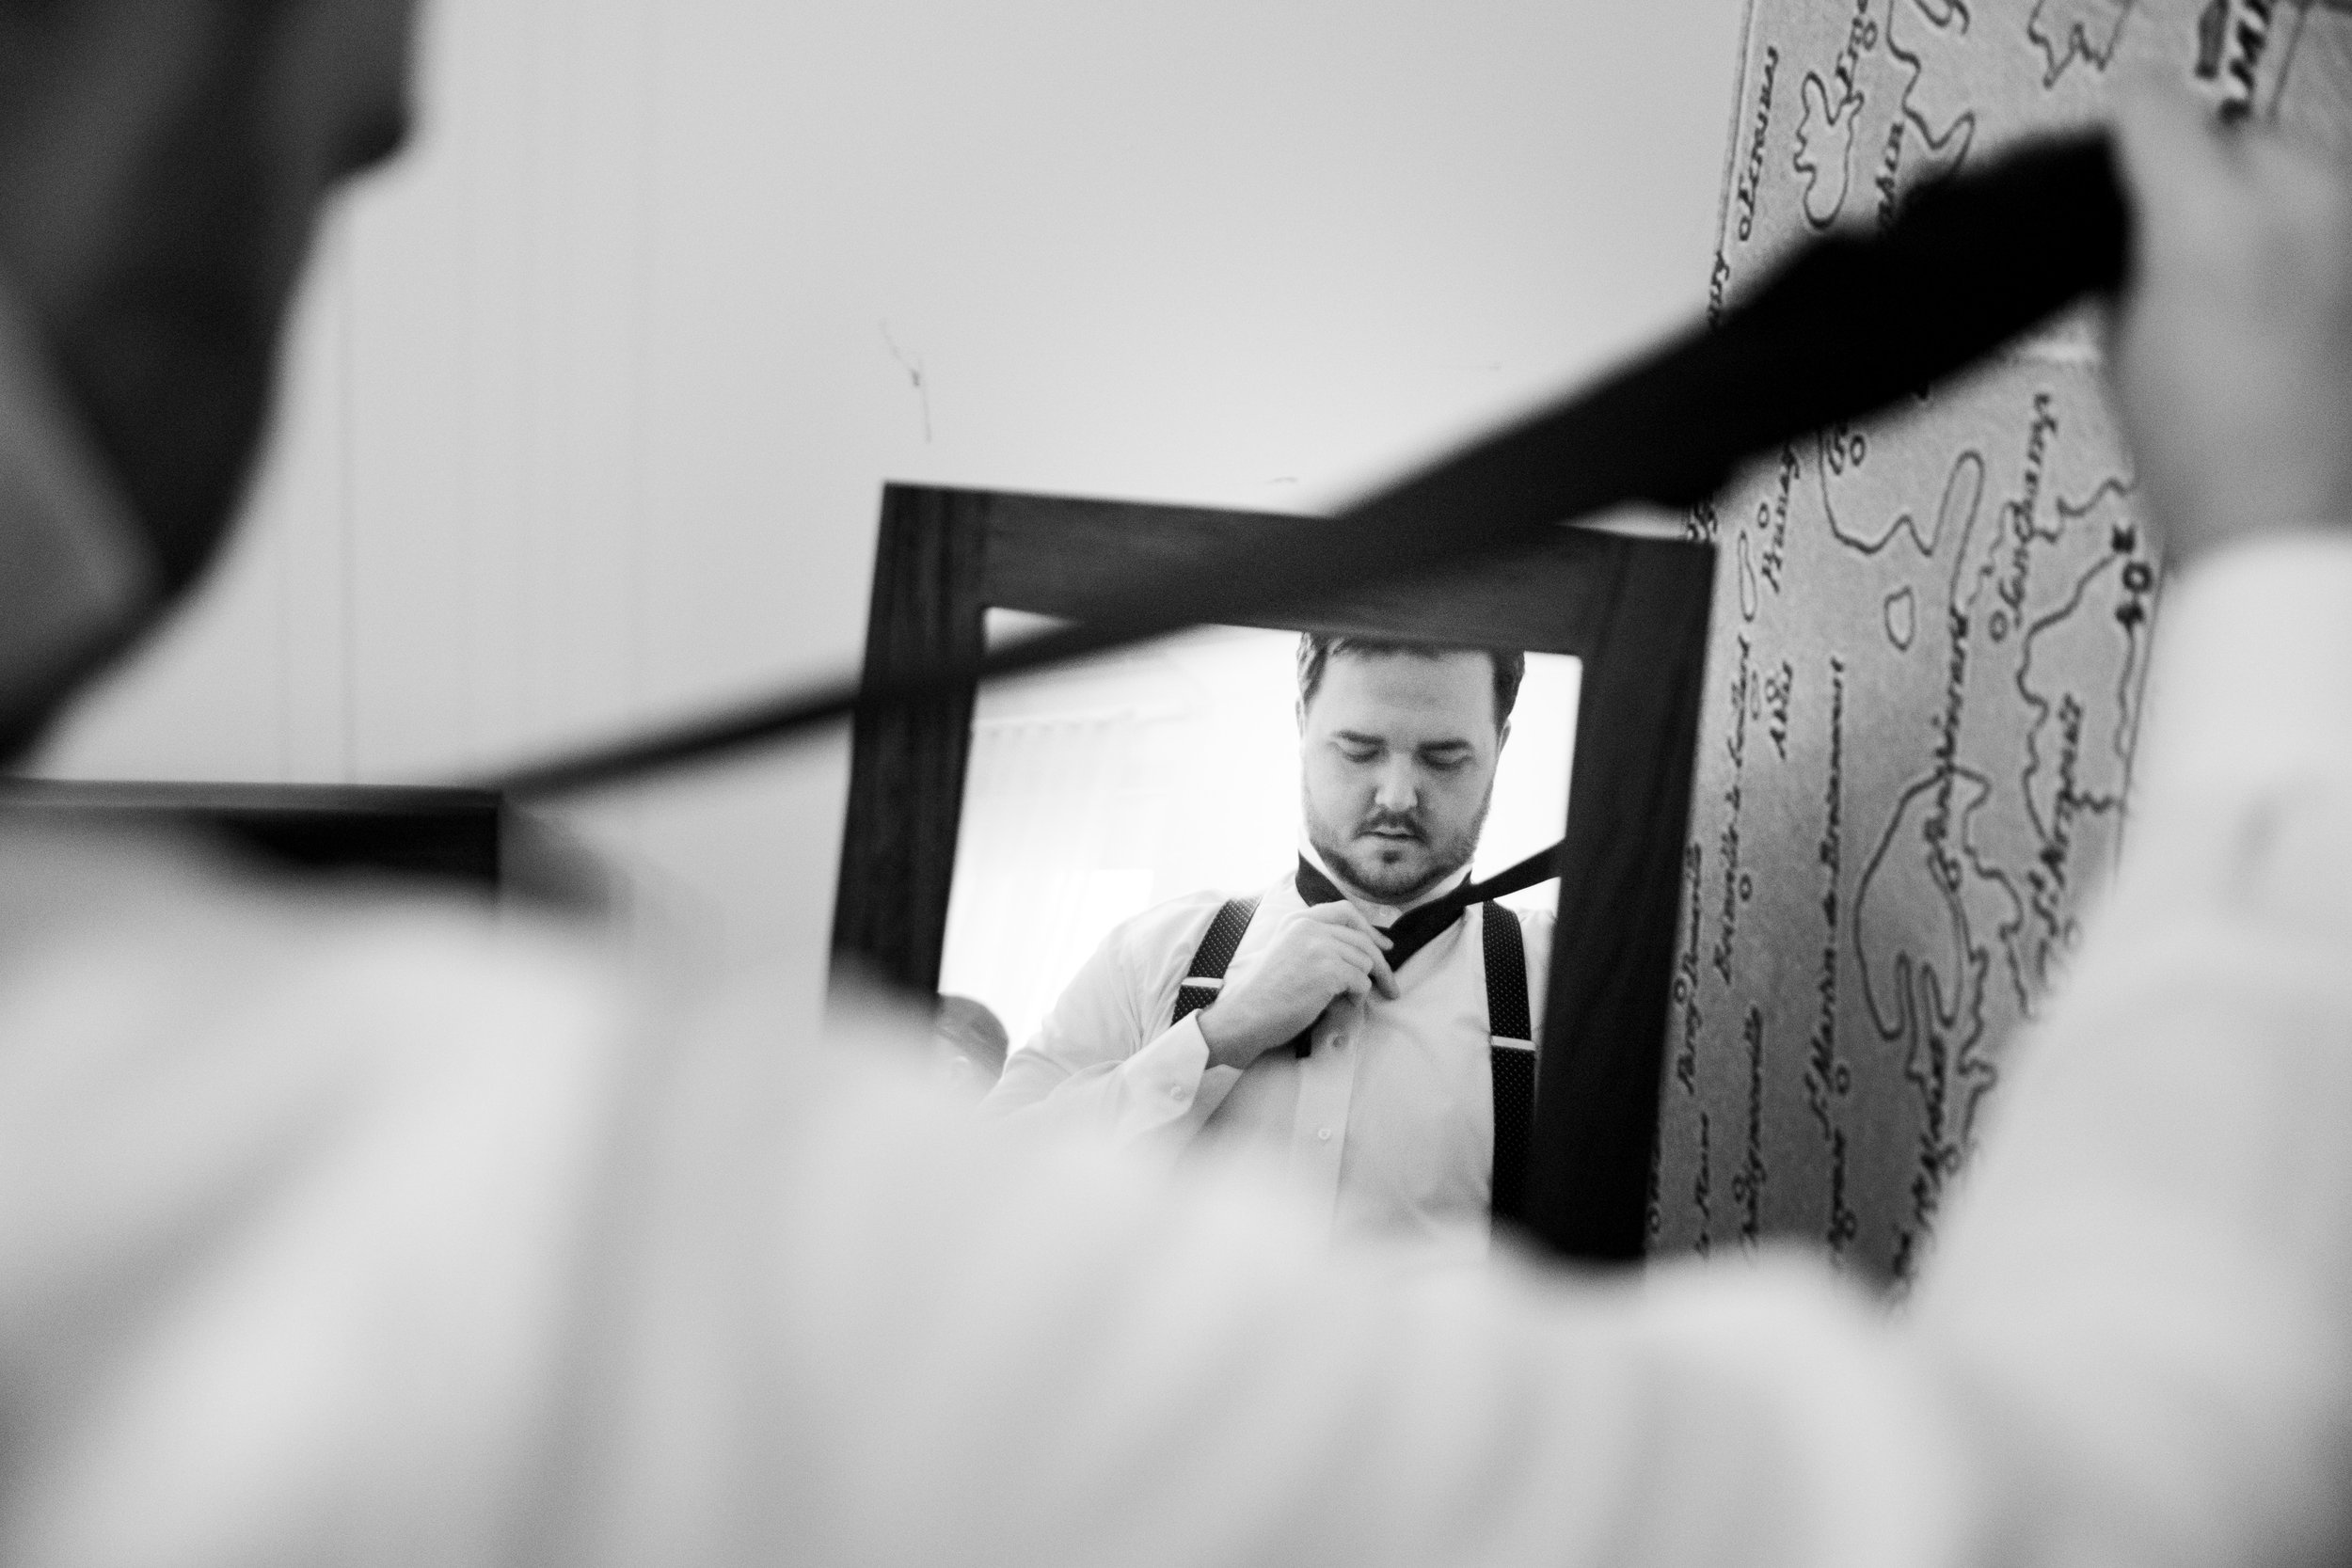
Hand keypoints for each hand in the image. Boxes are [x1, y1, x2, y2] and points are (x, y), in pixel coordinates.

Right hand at [1197, 902, 1397, 1071]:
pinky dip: (1357, 998)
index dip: (1369, 929)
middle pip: (1362, 940)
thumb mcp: (1287, 950)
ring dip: (1361, 985)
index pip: (1345, 912)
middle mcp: (1310, 926)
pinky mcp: (1329, 970)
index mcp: (1299, 919)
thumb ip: (1315, 942)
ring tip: (1344, 1000)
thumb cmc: (1267, 992)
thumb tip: (1361, 951)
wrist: (1247, 1014)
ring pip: (1364, 962)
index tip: (1384, 946)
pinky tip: (1340, 1005)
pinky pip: (1361, 983)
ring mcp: (1320, 946)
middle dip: (1382, 966)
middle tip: (1391, 987)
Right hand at [2110, 87, 2351, 565]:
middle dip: (2201, 179)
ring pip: (2292, 172)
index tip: (2111, 163)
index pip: (2151, 112)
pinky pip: (2326, 223)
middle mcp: (2300, 206)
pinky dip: (2296, 247)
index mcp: (2211, 220)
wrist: (2281, 517)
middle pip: (2238, 134)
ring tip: (2223, 286)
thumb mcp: (2114, 344)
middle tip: (2170, 246)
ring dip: (2254, 209)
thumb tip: (2126, 220)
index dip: (2118, 147)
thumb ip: (2116, 254)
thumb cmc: (2204, 455)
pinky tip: (2264, 309)